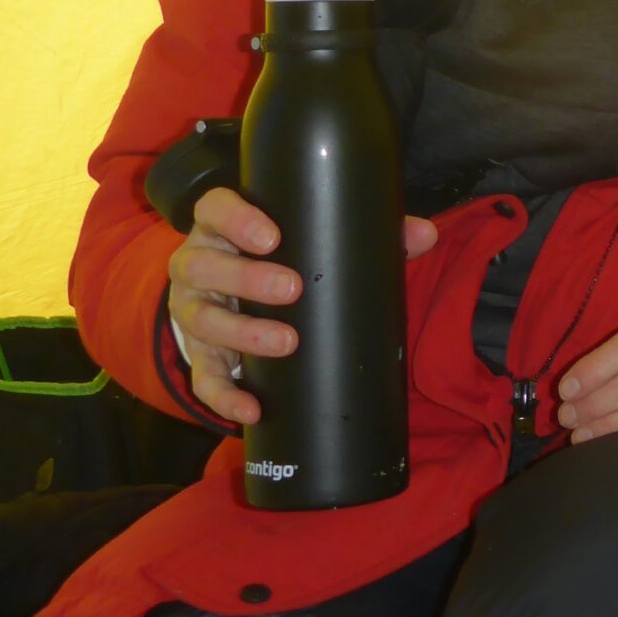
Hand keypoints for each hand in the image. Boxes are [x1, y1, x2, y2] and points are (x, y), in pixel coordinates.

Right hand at [164, 187, 437, 424]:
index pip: (215, 208)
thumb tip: (425, 233)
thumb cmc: (283, 259)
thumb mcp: (311, 240)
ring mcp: (192, 309)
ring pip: (201, 320)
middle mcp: (198, 264)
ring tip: (286, 341)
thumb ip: (367, 234)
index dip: (236, 219)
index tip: (271, 236)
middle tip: (292, 288)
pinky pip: (203, 378)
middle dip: (246, 277)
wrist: (236, 297)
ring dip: (242, 332)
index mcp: (222, 227)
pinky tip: (251, 409)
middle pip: (203, 265)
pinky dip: (224, 396)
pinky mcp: (197, 354)